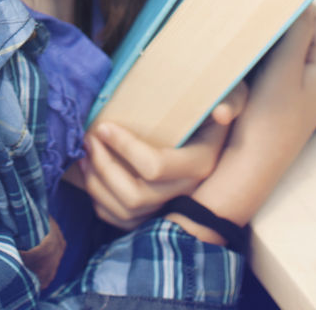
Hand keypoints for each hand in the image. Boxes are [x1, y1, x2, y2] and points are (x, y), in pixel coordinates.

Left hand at [73, 84, 246, 229]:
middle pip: (135, 195)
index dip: (124, 147)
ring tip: (85, 153)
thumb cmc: (212, 105)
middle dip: (104, 166)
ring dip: (96, 184)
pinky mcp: (153, 212)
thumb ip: (230, 101)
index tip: (104, 125)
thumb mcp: (230, 95)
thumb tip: (220, 113)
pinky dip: (99, 200)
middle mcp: (186, 192)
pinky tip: (89, 173)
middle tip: (88, 137)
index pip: (155, 166)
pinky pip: (121, 221)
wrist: (212, 130)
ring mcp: (169, 206)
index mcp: (201, 164)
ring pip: (125, 212)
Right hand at [183, 8, 315, 235]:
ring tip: (243, 35)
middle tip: (249, 12)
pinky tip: (239, 58)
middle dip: (276, 21)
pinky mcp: (279, 100)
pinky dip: (256, 58)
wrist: (248, 171)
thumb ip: (294, 33)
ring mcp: (299, 90)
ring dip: (263, 40)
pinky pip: (270, 65)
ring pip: (282, 47)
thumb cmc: (268, 122)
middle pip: (300, 31)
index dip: (293, 3)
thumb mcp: (282, 71)